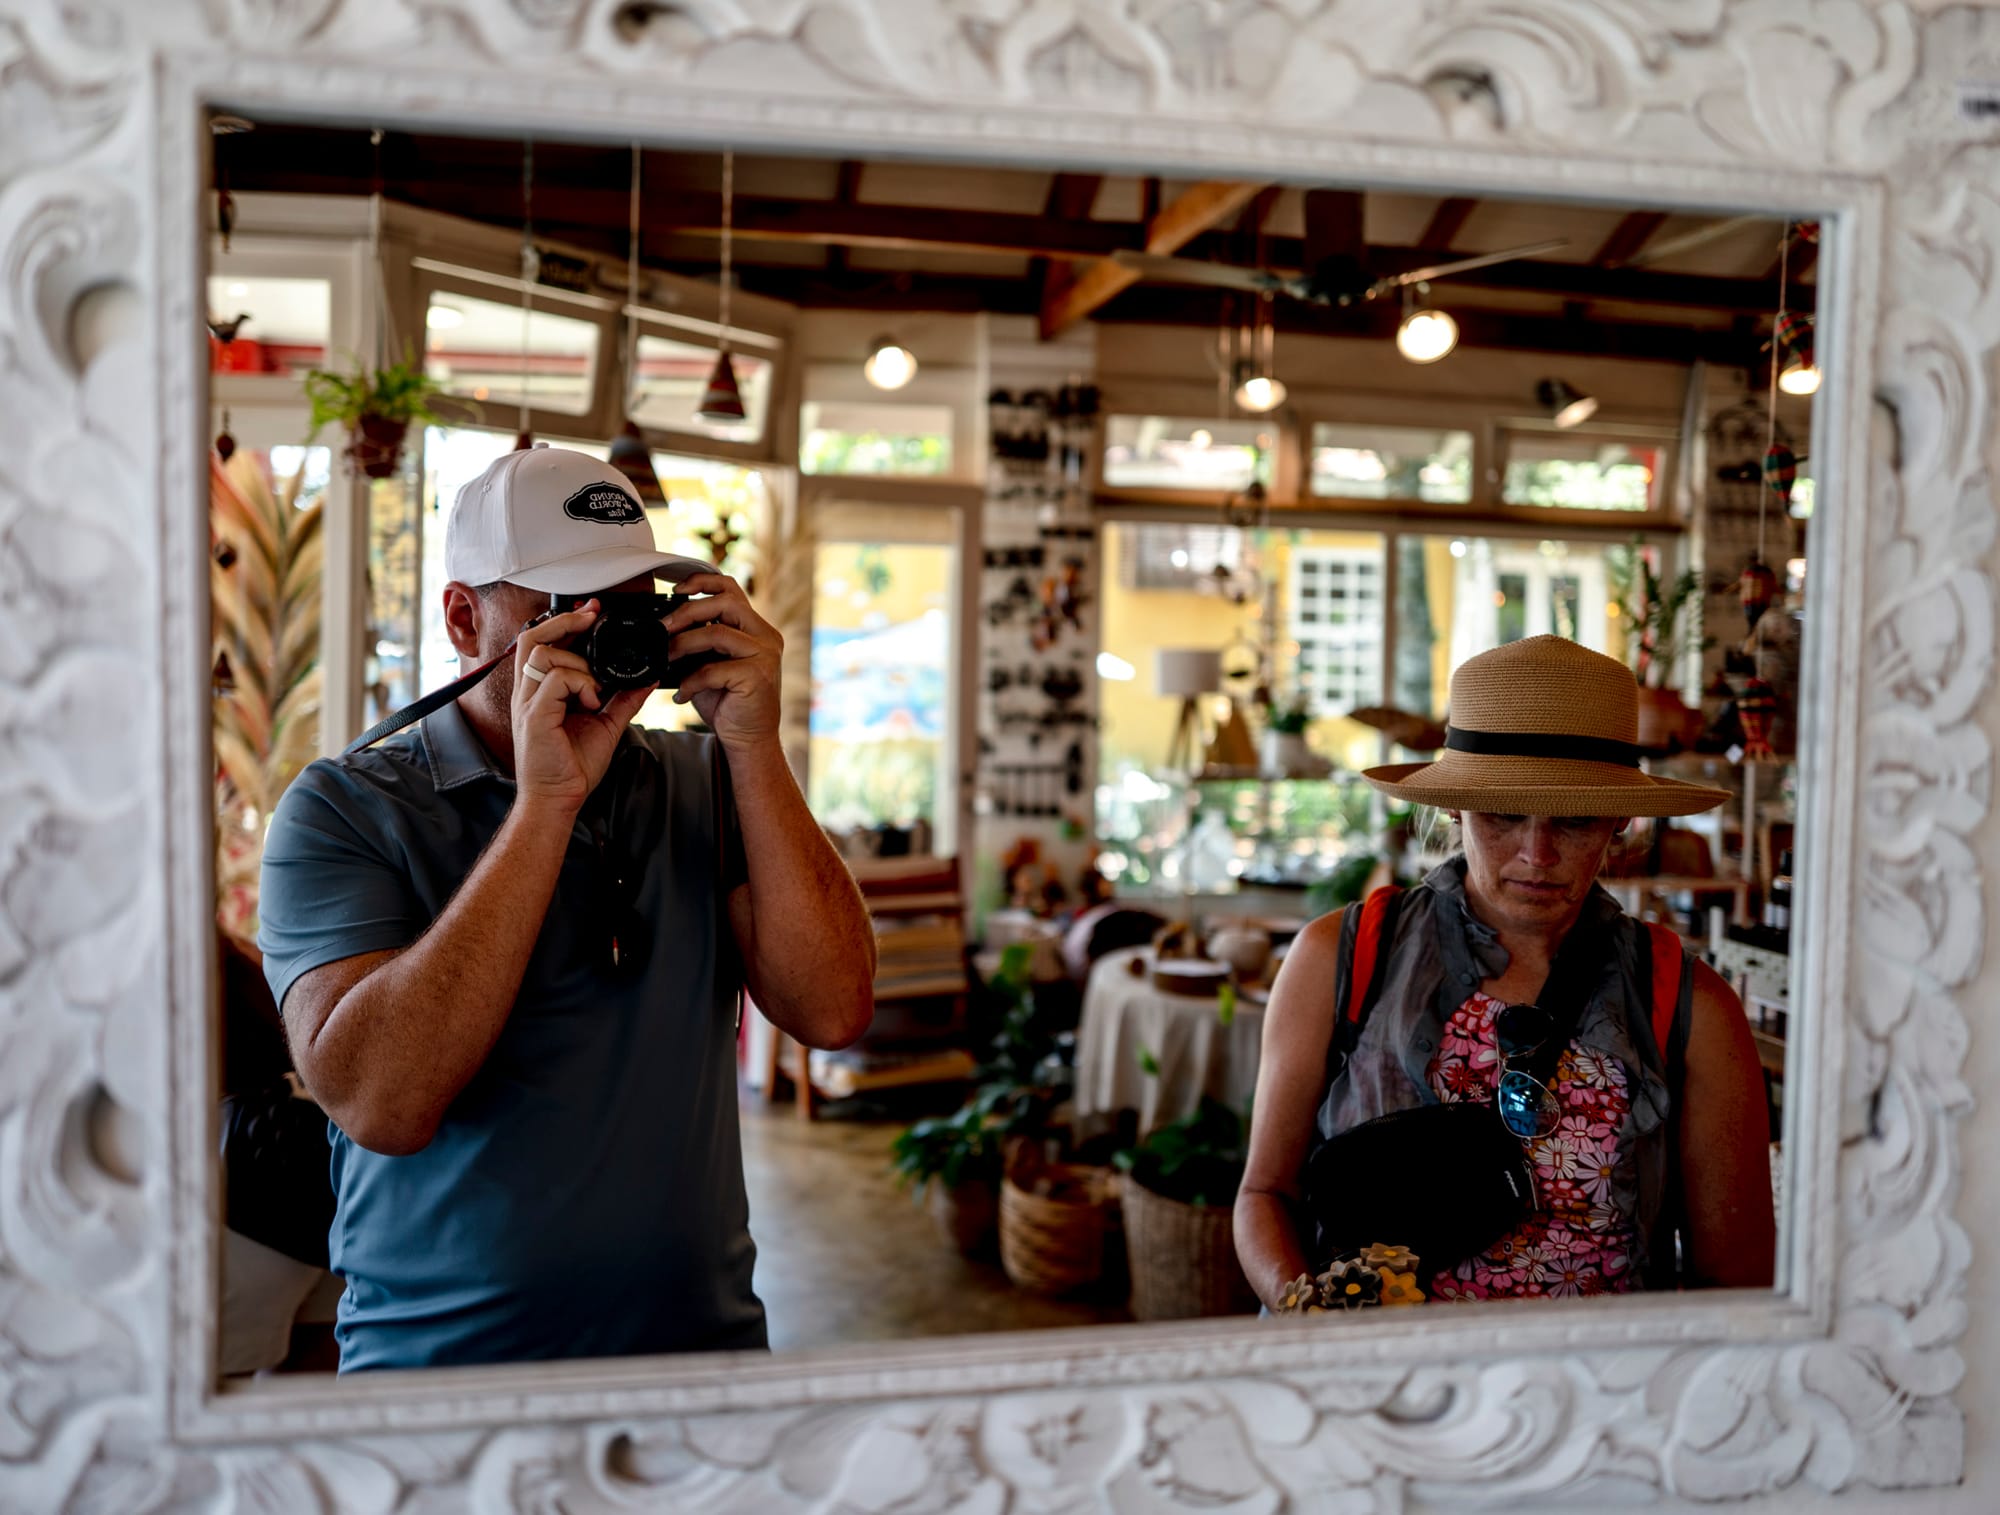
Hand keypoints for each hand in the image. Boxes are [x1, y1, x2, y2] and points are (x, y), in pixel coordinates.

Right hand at [511, 600, 655, 811]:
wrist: (559, 800)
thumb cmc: (573, 767)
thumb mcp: (607, 724)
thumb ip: (624, 699)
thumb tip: (647, 678)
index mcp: (540, 692)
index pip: (542, 643)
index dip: (564, 621)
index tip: (591, 612)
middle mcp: (528, 693)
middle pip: (532, 637)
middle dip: (564, 620)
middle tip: (591, 617)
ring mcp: (527, 702)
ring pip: (543, 653)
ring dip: (577, 663)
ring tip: (595, 690)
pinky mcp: (534, 715)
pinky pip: (555, 678)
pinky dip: (580, 684)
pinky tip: (591, 703)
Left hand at [663, 573, 782, 748]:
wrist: (749, 739)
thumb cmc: (728, 702)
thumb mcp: (710, 663)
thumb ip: (698, 641)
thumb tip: (663, 627)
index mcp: (756, 627)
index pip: (731, 588)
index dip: (702, 581)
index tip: (676, 590)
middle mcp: (765, 636)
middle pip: (725, 602)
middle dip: (686, 611)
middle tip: (662, 628)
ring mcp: (765, 655)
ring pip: (718, 632)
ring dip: (684, 644)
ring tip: (666, 658)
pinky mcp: (757, 676)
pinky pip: (714, 669)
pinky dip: (691, 681)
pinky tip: (682, 693)